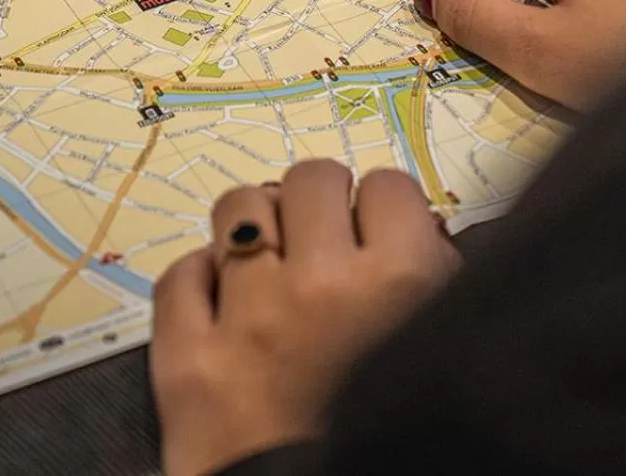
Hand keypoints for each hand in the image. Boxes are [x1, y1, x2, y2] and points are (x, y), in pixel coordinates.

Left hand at [151, 160, 458, 475]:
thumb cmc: (393, 448)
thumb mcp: (444, 357)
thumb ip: (439, 289)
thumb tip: (415, 230)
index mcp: (405, 287)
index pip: (389, 186)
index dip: (383, 210)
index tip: (378, 234)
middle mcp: (325, 286)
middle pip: (312, 178)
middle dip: (319, 202)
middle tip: (322, 239)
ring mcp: (248, 318)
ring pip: (239, 207)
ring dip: (255, 226)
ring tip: (267, 260)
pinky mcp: (186, 358)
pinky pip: (181, 273)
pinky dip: (200, 280)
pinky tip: (221, 303)